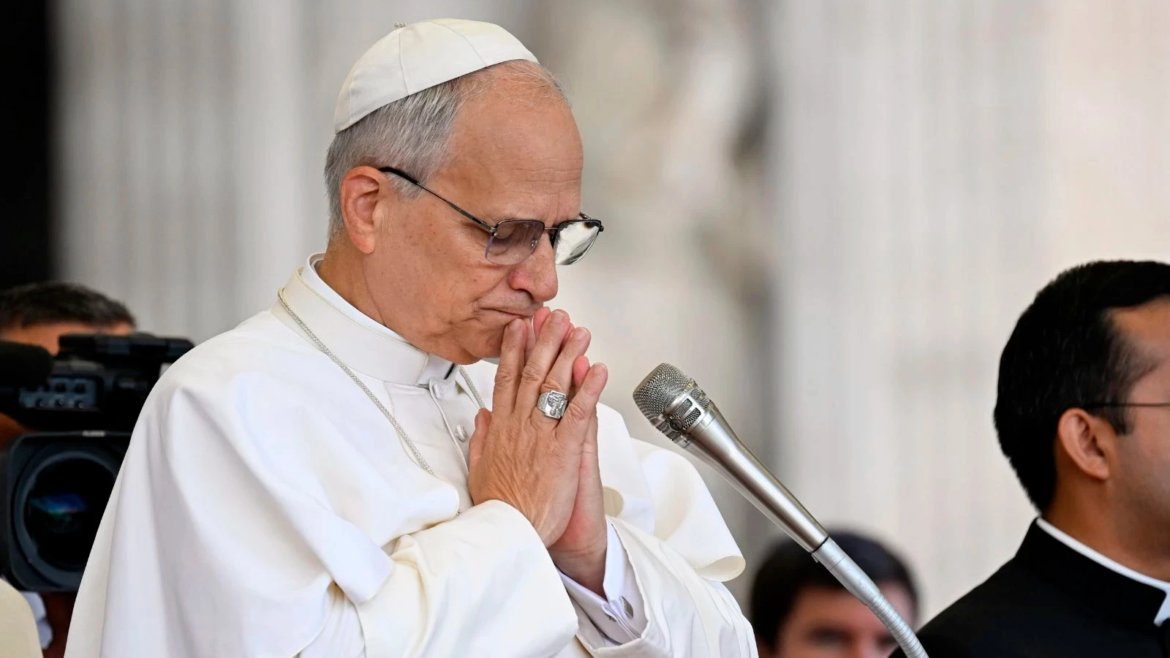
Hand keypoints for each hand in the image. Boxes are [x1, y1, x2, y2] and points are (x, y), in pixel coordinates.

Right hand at [467, 309, 607, 546]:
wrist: (510, 533)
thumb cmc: (499, 508)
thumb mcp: (479, 468)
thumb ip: (483, 438)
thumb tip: (483, 416)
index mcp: (502, 429)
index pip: (507, 380)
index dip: (514, 350)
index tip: (520, 328)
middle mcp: (521, 426)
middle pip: (532, 373)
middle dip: (545, 342)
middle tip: (555, 317)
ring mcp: (542, 436)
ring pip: (555, 386)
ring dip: (569, 355)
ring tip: (580, 332)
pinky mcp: (563, 451)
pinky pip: (578, 413)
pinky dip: (588, 389)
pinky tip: (597, 369)